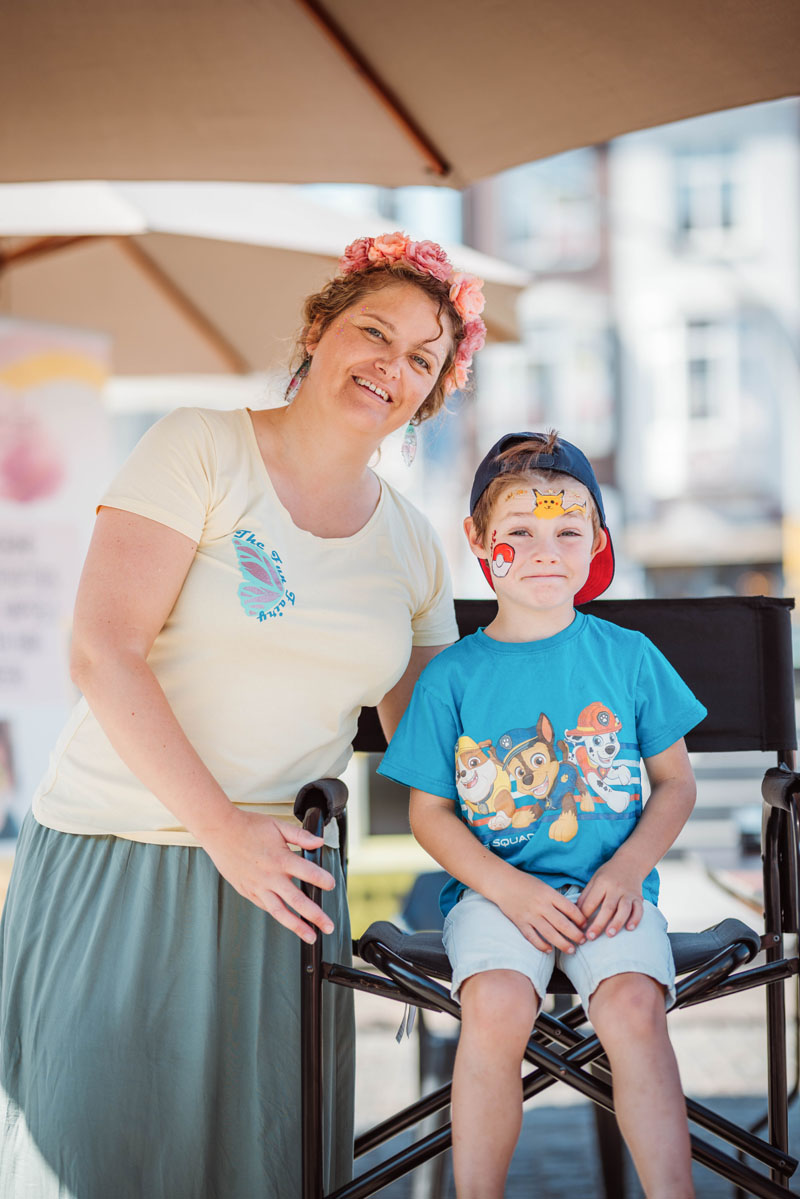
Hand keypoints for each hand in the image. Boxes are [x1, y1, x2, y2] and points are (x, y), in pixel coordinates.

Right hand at [198, 809, 335, 942]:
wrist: (220, 832)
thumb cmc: (248, 826)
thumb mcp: (278, 826)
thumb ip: (301, 836)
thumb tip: (319, 842)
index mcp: (281, 859)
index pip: (309, 874)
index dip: (323, 881)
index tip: (331, 885)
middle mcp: (270, 877)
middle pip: (297, 901)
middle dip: (315, 916)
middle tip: (328, 926)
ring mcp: (258, 887)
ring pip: (280, 912)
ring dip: (296, 926)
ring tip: (310, 936)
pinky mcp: (247, 891)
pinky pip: (265, 906)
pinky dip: (278, 914)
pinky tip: (287, 919)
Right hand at [494, 872, 586, 953]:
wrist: (502, 883)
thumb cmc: (526, 884)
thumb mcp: (544, 887)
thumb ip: (556, 900)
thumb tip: (573, 915)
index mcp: (549, 894)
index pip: (570, 908)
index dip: (580, 919)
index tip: (585, 925)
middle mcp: (540, 905)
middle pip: (562, 924)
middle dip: (575, 935)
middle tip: (583, 941)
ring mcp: (530, 915)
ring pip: (549, 934)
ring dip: (562, 944)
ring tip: (571, 950)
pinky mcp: (520, 922)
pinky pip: (532, 938)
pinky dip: (541, 945)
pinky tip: (549, 950)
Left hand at [579, 860, 643, 939]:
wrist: (630, 862)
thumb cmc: (609, 873)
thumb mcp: (594, 879)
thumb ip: (586, 895)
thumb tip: (576, 913)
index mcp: (602, 883)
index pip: (591, 901)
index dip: (584, 915)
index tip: (579, 927)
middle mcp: (616, 888)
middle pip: (607, 908)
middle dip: (598, 924)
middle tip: (590, 937)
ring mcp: (628, 893)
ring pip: (624, 909)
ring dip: (617, 923)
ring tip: (609, 934)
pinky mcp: (638, 897)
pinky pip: (639, 909)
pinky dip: (635, 919)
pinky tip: (630, 928)